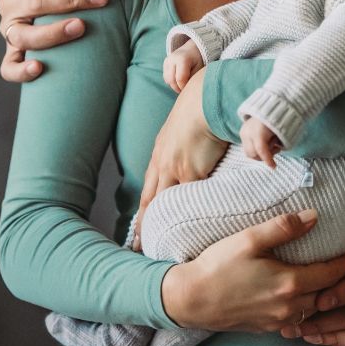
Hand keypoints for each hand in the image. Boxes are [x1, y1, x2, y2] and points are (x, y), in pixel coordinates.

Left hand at [134, 69, 225, 248]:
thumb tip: (192, 160)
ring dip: (158, 225)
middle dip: (143, 225)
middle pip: (149, 201)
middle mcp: (162, 164)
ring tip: (155, 246)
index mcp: (160, 155)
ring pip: (162, 203)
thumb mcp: (184, 131)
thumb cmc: (200, 110)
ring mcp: (175, 169)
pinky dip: (185, 216)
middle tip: (139, 246)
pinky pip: (187, 199)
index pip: (148, 189)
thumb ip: (184, 149)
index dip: (143, 211)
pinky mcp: (191, 171)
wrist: (205, 100)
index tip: (139, 229)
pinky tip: (186, 231)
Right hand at [161, 209, 344, 331]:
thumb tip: (314, 217)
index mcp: (290, 283)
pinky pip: (297, 321)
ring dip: (324, 298)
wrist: (190, 300)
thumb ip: (283, 228)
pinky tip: (303, 301)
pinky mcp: (266, 328)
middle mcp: (289, 307)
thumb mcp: (249, 239)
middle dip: (340, 282)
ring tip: (330, 283)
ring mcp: (278, 321)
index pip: (332, 274)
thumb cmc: (217, 266)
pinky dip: (306, 310)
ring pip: (313, 310)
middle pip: (327, 295)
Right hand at [162, 41, 204, 92]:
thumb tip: (186, 90)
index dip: (184, 87)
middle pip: (171, 81)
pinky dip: (172, 81)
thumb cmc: (198, 60)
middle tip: (186, 90)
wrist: (193, 48)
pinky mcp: (165, 63)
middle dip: (179, 88)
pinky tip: (179, 80)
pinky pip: (166, 77)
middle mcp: (172, 59)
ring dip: (175, 85)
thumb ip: (193, 78)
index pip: (180, 79)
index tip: (190, 89)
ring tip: (184, 84)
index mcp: (182, 59)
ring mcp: (167, 61)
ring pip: (168, 80)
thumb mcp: (199, 69)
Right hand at [240, 117, 281, 167]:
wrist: (271, 105)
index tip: (274, 167)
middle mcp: (248, 131)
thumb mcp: (282, 131)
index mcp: (259, 130)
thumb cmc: (280, 118)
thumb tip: (273, 159)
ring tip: (270, 144)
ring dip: (259, 154)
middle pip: (253, 154)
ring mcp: (243, 131)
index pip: (261, 150)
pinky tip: (264, 141)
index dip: (268, 160)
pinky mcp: (241, 132)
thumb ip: (278, 144)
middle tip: (274, 150)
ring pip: (248, 152)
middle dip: (264, 157)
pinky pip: (247, 147)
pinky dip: (256, 148)